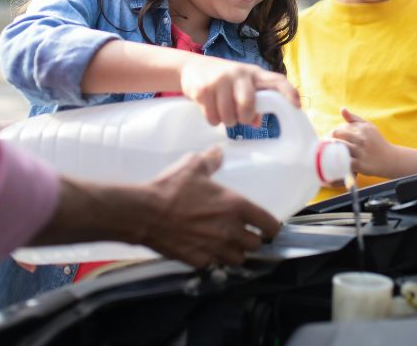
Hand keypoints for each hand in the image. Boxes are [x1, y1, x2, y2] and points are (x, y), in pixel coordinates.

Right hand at [139, 147, 281, 266]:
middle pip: (256, 245)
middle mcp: (231, 231)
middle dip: (251, 239)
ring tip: (224, 243)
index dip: (271, 227)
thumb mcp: (193, 166)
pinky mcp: (199, 261)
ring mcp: (215, 249)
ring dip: (234, 252)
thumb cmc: (171, 188)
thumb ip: (211, 160)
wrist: (145, 212)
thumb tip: (218, 152)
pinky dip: (211, 258)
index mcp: (237, 207)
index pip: (270, 225)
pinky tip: (202, 249)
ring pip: (237, 259)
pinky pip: (213, 264)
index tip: (267, 226)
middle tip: (241, 232)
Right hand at [178, 55, 299, 126]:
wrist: (193, 67)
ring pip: (228, 115)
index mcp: (254, 73)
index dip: (289, 92)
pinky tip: (211, 110)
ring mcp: (220, 80)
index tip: (297, 106)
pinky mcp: (203, 89)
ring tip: (223, 113)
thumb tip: (256, 123)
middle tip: (239, 118)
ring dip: (226, 121)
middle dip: (243, 117)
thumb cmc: (225, 81)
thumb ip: (253, 103)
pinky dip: (212, 120)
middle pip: (248, 104)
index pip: (276, 80)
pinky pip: (212, 117)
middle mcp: (238, 73)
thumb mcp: (241, 87)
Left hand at [331, 108, 398, 177]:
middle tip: (328, 147)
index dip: (334, 134)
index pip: (340, 128)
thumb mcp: (368, 127)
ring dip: (331, 150)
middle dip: (329, 140)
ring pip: (338, 147)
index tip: (332, 141)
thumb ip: (354, 118)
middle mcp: (361, 138)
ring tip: (330, 154)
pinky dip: (338, 162)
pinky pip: (344, 162)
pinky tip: (337, 163)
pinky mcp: (360, 164)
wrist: (391, 159)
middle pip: (336, 135)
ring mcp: (360, 151)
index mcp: (362, 128)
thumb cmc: (377, 142)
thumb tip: (342, 109)